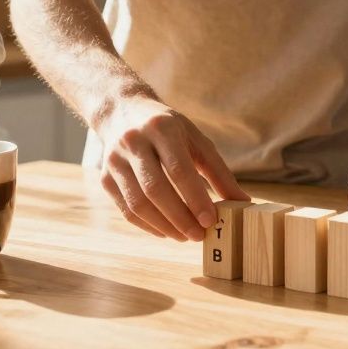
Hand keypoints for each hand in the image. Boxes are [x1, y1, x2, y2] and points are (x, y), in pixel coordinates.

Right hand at [97, 97, 248, 240]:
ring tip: (185, 236)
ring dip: (164, 226)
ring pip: (138, 203)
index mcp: (162, 128)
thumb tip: (242, 202)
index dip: (195, 198)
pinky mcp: (105, 177)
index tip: (211, 221)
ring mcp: (115, 160)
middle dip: (179, 218)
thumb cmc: (168, 129)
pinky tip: (166, 231)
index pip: (178, 169)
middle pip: (155, 189)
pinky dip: (148, 226)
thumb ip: (218, 172)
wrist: (122, 112)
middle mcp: (134, 142)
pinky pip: (126, 210)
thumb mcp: (196, 140)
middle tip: (199, 235)